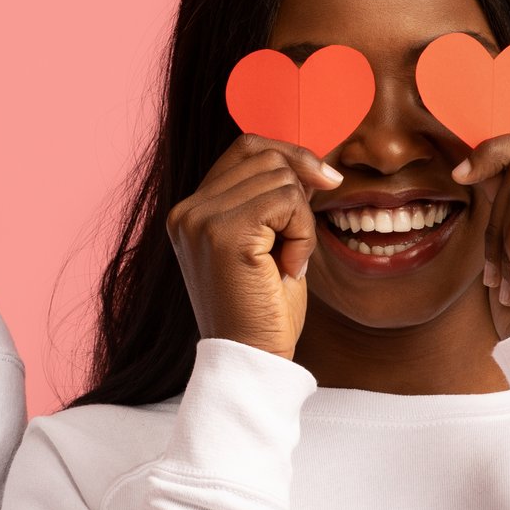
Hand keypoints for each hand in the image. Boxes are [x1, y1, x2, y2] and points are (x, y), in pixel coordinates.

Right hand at [166, 135, 342, 359]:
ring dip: (301, 220)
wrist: (252, 360)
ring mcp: (200, 219)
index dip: (290, 156)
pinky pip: (288, 201)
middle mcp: (186, 211)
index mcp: (189, 212)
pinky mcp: (224, 233)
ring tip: (286, 262)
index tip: (323, 182)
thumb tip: (308, 162)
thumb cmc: (263, 310)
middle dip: (298, 194)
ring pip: (281, 177)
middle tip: (294, 245)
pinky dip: (303, 234)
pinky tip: (288, 268)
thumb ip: (271, 199)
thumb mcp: (266, 243)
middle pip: (265, 156)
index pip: (245, 148)